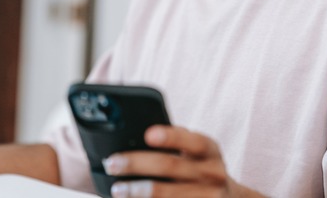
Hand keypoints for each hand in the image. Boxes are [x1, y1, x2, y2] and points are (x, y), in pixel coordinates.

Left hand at [102, 125, 263, 197]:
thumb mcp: (199, 152)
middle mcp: (213, 174)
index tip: (148, 134)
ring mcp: (209, 197)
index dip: (171, 137)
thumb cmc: (202, 170)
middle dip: (137, 163)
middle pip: (171, 166)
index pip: (193, 140)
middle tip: (113, 163)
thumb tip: (141, 134)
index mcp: (210, 151)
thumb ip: (178, 141)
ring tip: (118, 189)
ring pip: (167, 193)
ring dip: (138, 191)